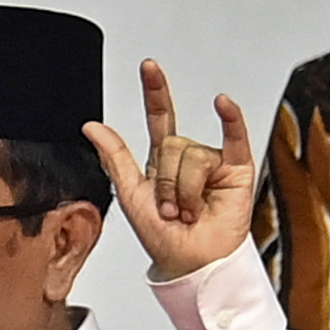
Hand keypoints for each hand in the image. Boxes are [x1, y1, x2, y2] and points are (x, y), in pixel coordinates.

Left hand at [84, 58, 253, 280]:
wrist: (191, 263)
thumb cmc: (163, 237)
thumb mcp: (130, 195)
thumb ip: (115, 157)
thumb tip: (91, 125)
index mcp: (162, 162)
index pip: (160, 119)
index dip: (155, 92)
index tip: (149, 66)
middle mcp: (189, 158)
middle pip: (170, 145)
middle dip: (165, 183)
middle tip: (170, 210)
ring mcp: (214, 162)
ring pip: (192, 155)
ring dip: (185, 190)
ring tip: (190, 212)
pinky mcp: (238, 169)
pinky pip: (234, 138)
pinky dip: (230, 120)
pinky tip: (222, 104)